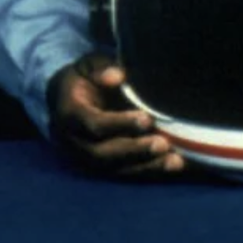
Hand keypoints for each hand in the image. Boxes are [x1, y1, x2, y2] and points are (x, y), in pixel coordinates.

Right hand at [47, 53, 181, 177]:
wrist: (67, 101)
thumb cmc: (85, 80)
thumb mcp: (89, 67)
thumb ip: (101, 70)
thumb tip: (118, 76)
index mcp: (69, 114)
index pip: (93, 124)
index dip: (119, 124)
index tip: (146, 118)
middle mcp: (74, 142)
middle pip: (103, 154)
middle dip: (135, 150)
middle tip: (163, 143)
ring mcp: (87, 158)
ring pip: (116, 169)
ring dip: (147, 166)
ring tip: (175, 160)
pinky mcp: (102, 168)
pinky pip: (126, 174)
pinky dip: (150, 171)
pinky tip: (173, 165)